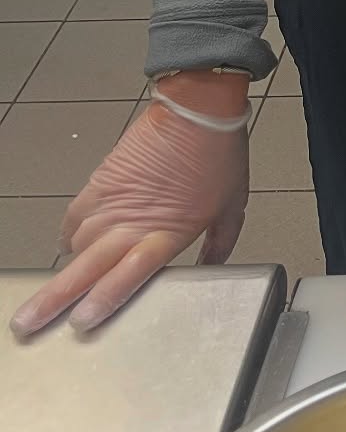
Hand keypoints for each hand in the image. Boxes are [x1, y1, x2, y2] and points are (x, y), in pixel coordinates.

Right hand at [9, 96, 249, 337]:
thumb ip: (220, 242)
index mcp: (167, 232)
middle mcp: (133, 221)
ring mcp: (112, 200)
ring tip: (45, 297)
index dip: (104, 298)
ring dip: (61, 272)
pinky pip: (75, 214)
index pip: (129, 273)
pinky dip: (68, 234)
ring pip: (76, 244)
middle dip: (55, 298)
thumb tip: (213, 265)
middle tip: (26, 324)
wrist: (199, 107)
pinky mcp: (101, 180)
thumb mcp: (233, 206)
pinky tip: (66, 248)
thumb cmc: (219, 155)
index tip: (80, 322)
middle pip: (87, 266)